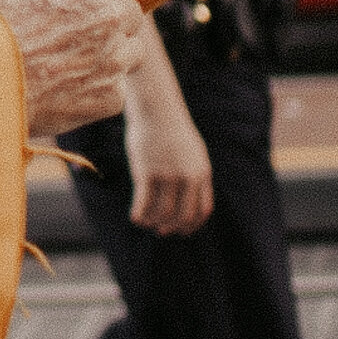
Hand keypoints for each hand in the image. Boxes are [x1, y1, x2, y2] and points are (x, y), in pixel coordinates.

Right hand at [0, 0, 143, 136]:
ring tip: (74, 59)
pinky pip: (117, 87)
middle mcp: (110, 17)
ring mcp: (114, 59)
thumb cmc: (1, 24)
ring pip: (132, 50)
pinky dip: (99, 87)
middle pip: (130, 11)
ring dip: (112, 52)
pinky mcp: (111, 95)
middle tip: (76, 28)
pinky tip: (70, 85)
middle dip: (109, 17)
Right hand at [126, 78, 214, 235]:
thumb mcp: (192, 151)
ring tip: (146, 221)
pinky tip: (135, 217)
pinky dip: (139, 215)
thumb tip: (189, 197)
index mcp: (202, 173)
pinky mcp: (146, 172)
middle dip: (172, 228)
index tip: (181, 231)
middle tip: (161, 230)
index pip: (202, 210)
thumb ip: (194, 174)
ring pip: (162, 213)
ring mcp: (167, 175)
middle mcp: (187, 177)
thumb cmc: (171, 129)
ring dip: (154, 222)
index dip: (192, 226)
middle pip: (183, 216)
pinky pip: (143, 203)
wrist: (156, 108)